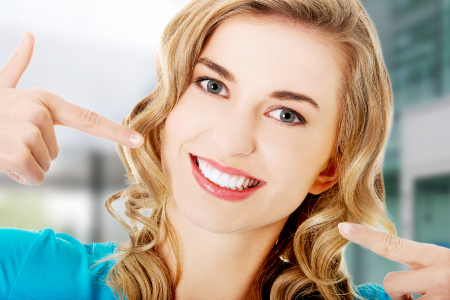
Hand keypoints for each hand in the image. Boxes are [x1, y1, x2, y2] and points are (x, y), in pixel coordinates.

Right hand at [0, 32, 143, 185]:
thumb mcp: (3, 85)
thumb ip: (19, 64)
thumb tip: (30, 36)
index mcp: (47, 101)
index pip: (90, 120)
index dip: (116, 132)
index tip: (139, 142)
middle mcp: (42, 114)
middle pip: (56, 153)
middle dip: (34, 153)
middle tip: (10, 138)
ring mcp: (29, 132)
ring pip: (44, 166)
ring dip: (24, 163)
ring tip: (4, 144)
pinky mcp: (17, 153)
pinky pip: (33, 176)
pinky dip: (19, 175)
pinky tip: (3, 159)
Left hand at [338, 222, 449, 299]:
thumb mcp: (443, 263)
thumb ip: (418, 267)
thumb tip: (388, 286)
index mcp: (436, 257)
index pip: (393, 245)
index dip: (366, 236)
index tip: (343, 228)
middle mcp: (439, 276)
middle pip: (390, 283)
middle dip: (396, 290)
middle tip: (413, 293)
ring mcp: (441, 297)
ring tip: (432, 296)